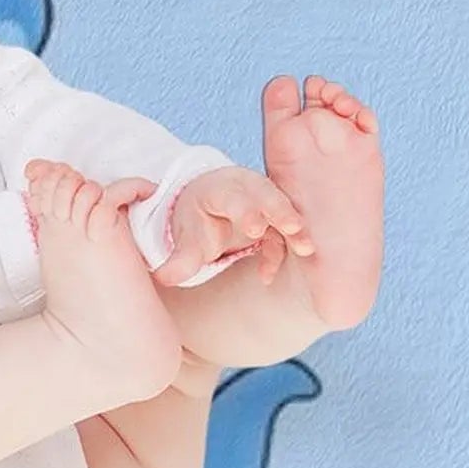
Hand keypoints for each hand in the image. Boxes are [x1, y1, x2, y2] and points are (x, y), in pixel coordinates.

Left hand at [155, 166, 313, 287]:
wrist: (207, 206)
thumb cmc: (197, 220)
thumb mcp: (186, 237)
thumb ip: (179, 259)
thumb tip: (163, 278)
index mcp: (219, 189)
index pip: (233, 196)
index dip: (246, 210)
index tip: (256, 228)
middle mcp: (245, 189)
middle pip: (266, 195)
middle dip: (280, 211)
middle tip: (293, 228)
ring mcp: (264, 200)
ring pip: (284, 210)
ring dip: (295, 229)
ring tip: (305, 248)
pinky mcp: (277, 216)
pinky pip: (284, 232)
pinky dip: (282, 251)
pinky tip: (265, 276)